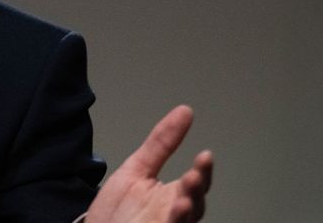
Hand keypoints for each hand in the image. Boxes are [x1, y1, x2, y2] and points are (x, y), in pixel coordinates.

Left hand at [85, 105, 213, 222]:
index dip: (202, 171)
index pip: (195, 183)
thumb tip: (185, 111)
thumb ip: (160, 144)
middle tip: (195, 176)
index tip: (205, 155)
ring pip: (185, 220)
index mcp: (172, 196)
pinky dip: (175, 222)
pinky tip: (176, 210)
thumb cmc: (117, 210)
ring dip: (187, 209)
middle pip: (195, 204)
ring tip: (185, 197)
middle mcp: (174, 214)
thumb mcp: (136, 169)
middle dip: (196, 190)